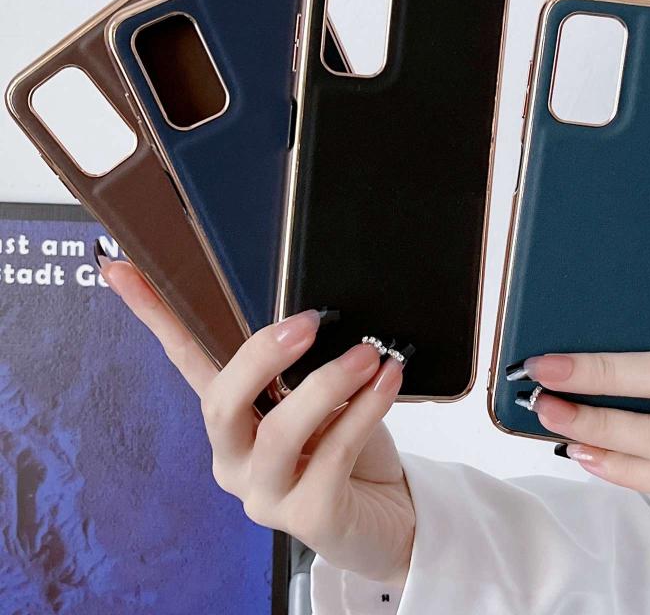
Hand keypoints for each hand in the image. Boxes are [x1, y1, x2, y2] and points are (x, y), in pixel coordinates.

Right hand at [100, 261, 414, 586]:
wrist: (391, 511)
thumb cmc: (350, 445)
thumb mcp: (322, 395)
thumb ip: (304, 362)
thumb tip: (308, 308)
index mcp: (233, 420)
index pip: (186, 361)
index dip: (155, 316)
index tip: (122, 269)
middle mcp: (236, 458)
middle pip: (221, 404)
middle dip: (262, 355)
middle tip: (309, 322)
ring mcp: (266, 493)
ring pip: (279, 433)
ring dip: (328, 383)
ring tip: (369, 353)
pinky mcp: (309, 516)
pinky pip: (334, 454)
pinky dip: (366, 409)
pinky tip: (387, 381)